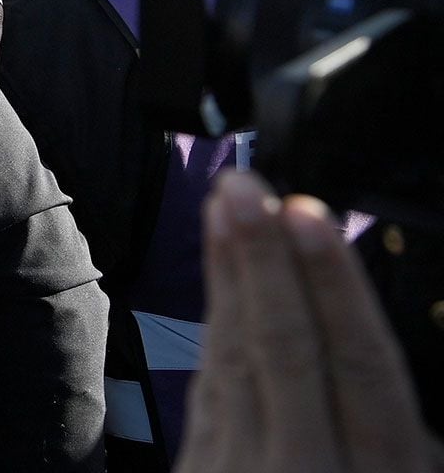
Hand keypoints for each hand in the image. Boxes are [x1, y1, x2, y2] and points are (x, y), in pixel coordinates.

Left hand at [175, 172, 435, 472]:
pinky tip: (222, 275)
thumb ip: (406, 434)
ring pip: (236, 358)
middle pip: (284, 353)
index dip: (335, 290)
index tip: (312, 215)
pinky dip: (219, 326)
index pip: (361, 372)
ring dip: (231, 275)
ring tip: (227, 200)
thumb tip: (404, 378)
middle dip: (266, 263)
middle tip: (248, 185)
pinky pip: (213, 389)